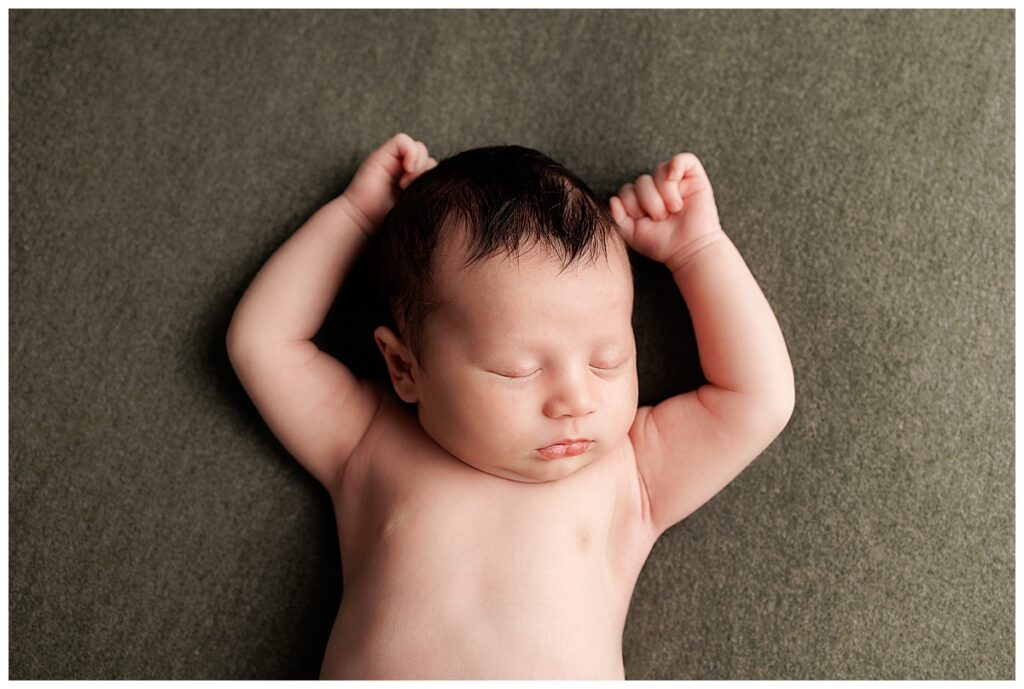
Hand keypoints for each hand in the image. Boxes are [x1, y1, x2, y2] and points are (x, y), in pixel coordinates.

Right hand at [340, 132, 437, 235]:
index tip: (425, 194)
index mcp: (412, 179)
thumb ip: (428, 192)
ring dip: (418, 165)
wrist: (363, 219)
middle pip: (428, 157)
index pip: (432, 167)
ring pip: (419, 148)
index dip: (432, 177)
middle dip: (426, 172)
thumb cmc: (387, 218)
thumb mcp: (416, 204)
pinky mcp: (382, 154)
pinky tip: (405, 172)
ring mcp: (392, 159)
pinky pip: (403, 141)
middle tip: (414, 189)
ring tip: (406, 184)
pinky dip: (409, 154)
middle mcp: (402, 166)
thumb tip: (450, 187)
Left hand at [609, 152, 723, 271]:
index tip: (644, 221)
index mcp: (642, 199)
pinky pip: (683, 159)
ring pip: (659, 170)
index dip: (632, 205)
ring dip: (664, 193)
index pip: (627, 190)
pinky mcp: (695, 177)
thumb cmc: (662, 244)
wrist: (689, 250)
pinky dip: (677, 166)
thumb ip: (618, 217)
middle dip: (649, 202)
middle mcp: (657, 188)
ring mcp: (676, 181)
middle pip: (642, 180)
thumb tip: (613, 199)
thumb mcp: (632, 234)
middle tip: (662, 218)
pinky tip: (675, 180)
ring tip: (674, 209)